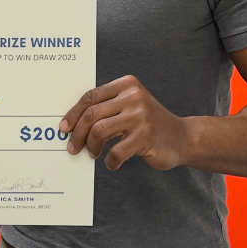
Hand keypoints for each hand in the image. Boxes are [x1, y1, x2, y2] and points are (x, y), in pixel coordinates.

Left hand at [61, 75, 189, 170]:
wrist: (183, 137)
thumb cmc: (148, 123)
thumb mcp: (130, 105)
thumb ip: (106, 107)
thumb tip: (72, 123)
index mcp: (126, 85)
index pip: (91, 97)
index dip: (73, 114)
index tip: (64, 127)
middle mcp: (133, 97)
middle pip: (91, 115)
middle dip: (77, 133)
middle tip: (73, 146)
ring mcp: (140, 116)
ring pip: (99, 132)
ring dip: (91, 146)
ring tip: (93, 153)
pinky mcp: (145, 137)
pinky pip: (115, 152)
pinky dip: (110, 161)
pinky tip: (112, 162)